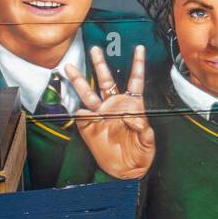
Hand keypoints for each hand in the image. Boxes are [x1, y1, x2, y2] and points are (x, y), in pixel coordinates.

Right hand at [66, 45, 154, 179]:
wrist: (127, 170)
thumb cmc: (141, 154)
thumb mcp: (148, 142)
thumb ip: (144, 129)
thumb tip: (133, 117)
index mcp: (133, 106)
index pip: (135, 81)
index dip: (137, 64)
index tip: (138, 48)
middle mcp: (115, 106)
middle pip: (107, 81)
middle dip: (100, 64)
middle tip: (94, 49)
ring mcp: (101, 115)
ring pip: (89, 94)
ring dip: (79, 81)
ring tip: (69, 68)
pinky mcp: (90, 127)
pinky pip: (82, 116)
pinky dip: (81, 113)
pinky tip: (83, 113)